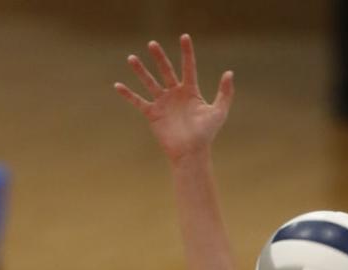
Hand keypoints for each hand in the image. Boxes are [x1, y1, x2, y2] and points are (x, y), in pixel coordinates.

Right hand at [114, 34, 232, 162]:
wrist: (191, 154)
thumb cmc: (206, 135)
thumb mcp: (218, 112)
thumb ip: (225, 93)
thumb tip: (229, 73)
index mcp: (191, 91)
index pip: (188, 67)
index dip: (187, 53)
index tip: (184, 37)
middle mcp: (175, 94)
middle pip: (166, 71)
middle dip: (159, 57)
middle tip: (152, 44)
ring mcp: (163, 103)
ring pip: (150, 82)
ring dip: (140, 71)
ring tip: (131, 58)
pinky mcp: (153, 114)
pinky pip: (138, 101)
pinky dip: (128, 94)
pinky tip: (117, 85)